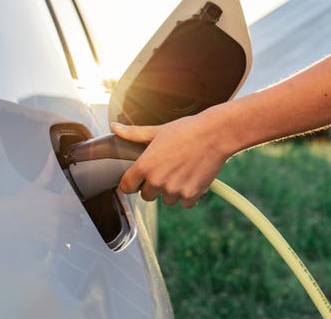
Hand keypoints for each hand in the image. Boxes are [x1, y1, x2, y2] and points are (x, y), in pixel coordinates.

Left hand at [111, 116, 227, 208]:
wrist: (215, 134)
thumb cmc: (187, 130)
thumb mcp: (158, 131)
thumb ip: (134, 134)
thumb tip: (114, 127)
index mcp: (145, 166)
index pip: (126, 186)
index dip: (132, 182)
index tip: (139, 178)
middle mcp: (157, 181)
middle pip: (147, 195)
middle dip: (155, 185)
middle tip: (167, 169)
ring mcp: (174, 190)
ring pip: (167, 200)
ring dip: (172, 191)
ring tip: (183, 171)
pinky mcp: (191, 195)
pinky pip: (185, 203)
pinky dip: (189, 194)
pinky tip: (193, 178)